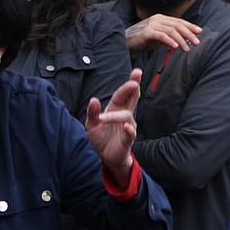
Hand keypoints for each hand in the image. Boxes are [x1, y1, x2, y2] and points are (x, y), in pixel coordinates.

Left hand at [86, 68, 141, 185]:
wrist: (106, 157)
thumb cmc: (101, 137)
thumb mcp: (92, 124)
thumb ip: (92, 112)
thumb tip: (93, 99)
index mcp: (116, 108)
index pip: (123, 94)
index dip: (128, 84)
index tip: (137, 72)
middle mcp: (124, 115)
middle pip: (132, 99)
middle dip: (134, 89)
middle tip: (136, 79)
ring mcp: (128, 127)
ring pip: (126, 116)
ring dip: (115, 116)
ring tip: (104, 118)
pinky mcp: (128, 140)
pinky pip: (130, 134)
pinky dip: (129, 130)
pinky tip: (127, 126)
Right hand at [125, 14, 201, 52]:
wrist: (124, 42)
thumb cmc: (141, 40)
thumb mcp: (157, 37)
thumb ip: (168, 36)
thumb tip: (182, 40)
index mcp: (161, 18)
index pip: (179, 21)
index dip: (190, 26)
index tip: (199, 32)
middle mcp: (157, 19)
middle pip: (177, 25)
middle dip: (189, 34)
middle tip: (196, 42)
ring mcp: (152, 25)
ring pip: (171, 31)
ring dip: (181, 40)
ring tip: (187, 49)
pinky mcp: (147, 32)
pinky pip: (162, 36)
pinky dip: (170, 41)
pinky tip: (176, 47)